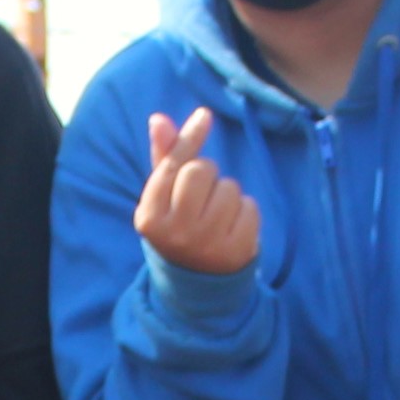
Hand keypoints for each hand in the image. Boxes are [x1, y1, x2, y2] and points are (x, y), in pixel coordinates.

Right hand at [134, 111, 260, 278]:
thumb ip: (164, 159)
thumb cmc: (180, 227)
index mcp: (149, 217)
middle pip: (200, 171)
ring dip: (228, 195)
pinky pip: (250, 208)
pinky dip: (246, 212)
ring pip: (229, 188)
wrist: (199, 284)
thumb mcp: (164, 199)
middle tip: (204, 196)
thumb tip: (159, 119)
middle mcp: (175, 232)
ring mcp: (206, 244)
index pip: (172, 166)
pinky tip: (234, 228)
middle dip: (207, 174)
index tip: (205, 115)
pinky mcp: (236, 252)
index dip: (190, 138)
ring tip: (219, 216)